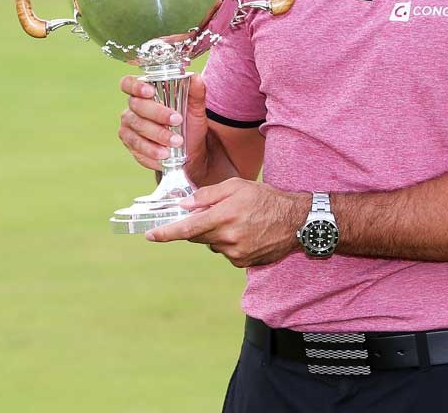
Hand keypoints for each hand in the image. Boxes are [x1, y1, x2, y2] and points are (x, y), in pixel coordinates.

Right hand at [117, 73, 208, 177]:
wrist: (191, 150)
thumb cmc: (189, 124)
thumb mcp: (195, 109)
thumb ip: (195, 93)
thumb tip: (195, 78)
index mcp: (144, 93)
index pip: (128, 84)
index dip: (136, 86)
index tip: (150, 92)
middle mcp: (133, 109)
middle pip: (137, 107)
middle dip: (158, 114)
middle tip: (177, 120)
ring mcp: (129, 127)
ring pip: (137, 129)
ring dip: (158, 136)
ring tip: (176, 142)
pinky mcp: (131, 145)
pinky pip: (137, 148)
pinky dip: (152, 151)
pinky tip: (165, 154)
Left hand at [145, 178, 306, 267]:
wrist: (296, 220)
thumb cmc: (266, 198)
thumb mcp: (237, 186)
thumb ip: (209, 195)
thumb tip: (185, 205)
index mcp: (224, 216)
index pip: (188, 228)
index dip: (167, 233)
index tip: (150, 236)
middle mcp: (228, 238)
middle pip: (198, 236)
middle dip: (198, 225)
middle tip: (214, 213)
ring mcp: (236, 252)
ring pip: (212, 244)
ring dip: (216, 233)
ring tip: (238, 220)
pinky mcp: (242, 262)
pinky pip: (225, 252)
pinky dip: (228, 242)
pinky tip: (245, 232)